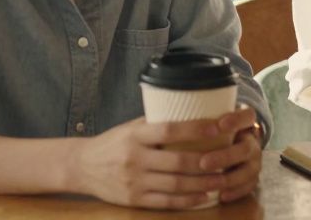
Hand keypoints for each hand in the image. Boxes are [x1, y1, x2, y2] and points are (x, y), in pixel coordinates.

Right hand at [67, 115, 238, 208]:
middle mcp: (134, 159)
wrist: (81, 166)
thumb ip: (158, 122)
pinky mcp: (133, 199)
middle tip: (228, 159)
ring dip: (202, 183)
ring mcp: (134, 181)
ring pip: (175, 185)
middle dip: (207, 162)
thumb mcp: (132, 127)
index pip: (169, 130)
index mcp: (135, 135)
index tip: (218, 126)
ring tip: (222, 179)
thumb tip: (194, 108)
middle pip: (177, 161)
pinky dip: (187, 200)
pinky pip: (165, 202)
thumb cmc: (114, 142)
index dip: (195, 129)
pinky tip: (203, 196)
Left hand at [200, 106, 263, 202]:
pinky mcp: (251, 178)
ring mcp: (253, 161)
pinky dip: (236, 191)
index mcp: (243, 124)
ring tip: (212, 183)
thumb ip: (195, 119)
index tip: (220, 124)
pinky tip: (222, 195)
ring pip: (250, 170)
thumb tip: (163, 111)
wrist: (230, 148)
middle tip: (204, 163)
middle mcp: (251, 142)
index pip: (248, 116)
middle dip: (226, 156)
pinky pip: (249, 186)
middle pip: (247, 148)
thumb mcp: (208, 123)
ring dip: (230, 177)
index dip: (237, 120)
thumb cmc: (211, 134)